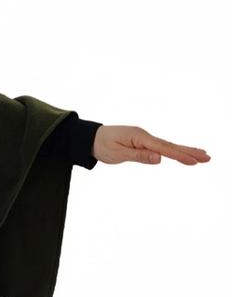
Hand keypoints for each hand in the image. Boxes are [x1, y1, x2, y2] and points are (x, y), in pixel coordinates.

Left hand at [92, 125, 210, 165]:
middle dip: (189, 152)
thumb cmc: (101, 146)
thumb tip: (160, 159)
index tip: (194, 161)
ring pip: (167, 146)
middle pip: (170, 145)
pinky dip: (172, 150)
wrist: (89, 138)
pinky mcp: (141, 141)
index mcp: (139, 137)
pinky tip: (181, 153)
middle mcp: (144, 136)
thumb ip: (139, 156)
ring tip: (201, 155)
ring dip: (184, 151)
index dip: (180, 155)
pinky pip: (160, 147)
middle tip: (207, 158)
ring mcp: (143, 138)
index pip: (163, 148)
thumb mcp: (118, 154)